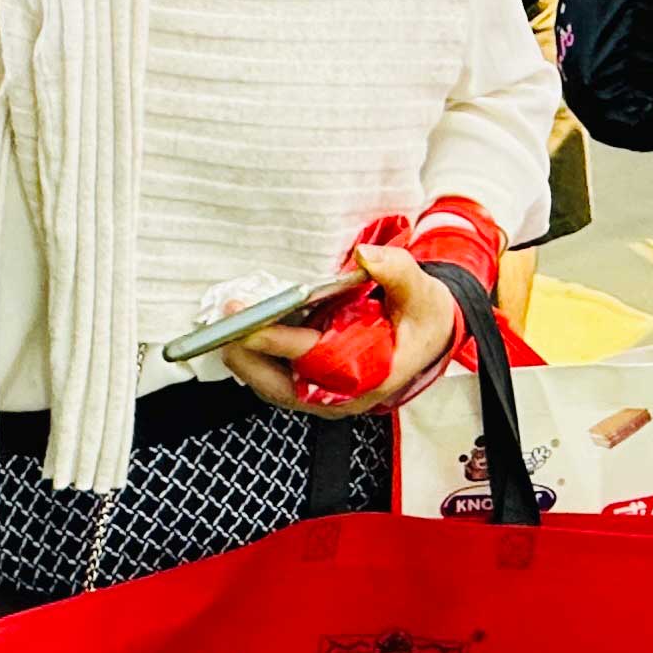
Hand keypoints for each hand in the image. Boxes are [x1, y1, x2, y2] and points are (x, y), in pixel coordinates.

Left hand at [215, 245, 460, 417]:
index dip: (282, 342)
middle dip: (250, 358)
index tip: (252, 324)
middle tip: (223, 326)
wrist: (430, 337)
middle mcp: (346, 395)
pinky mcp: (315, 389)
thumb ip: (395, 270)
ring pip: (276, 388)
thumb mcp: (420, 290)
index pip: (318, 361)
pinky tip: (241, 335)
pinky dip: (256, 361)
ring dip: (247, 361)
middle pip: (285, 386)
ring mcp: (328, 397)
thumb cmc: (423, 316)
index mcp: (375, 374)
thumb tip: (365, 256)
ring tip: (223, 328)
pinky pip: (278, 381)